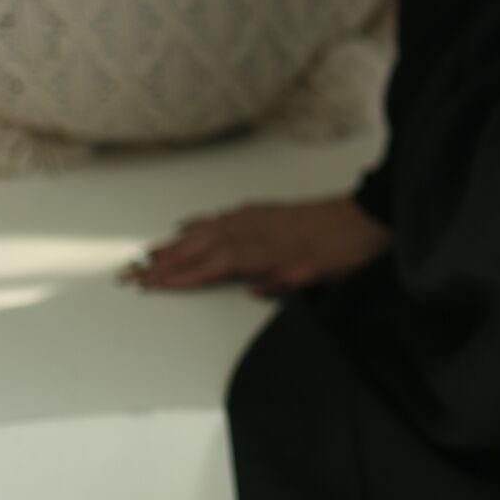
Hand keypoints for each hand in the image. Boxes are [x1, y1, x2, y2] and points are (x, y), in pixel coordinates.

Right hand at [117, 193, 392, 300]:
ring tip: (148, 253)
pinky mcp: (264, 211)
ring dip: (176, 242)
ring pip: (206, 230)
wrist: (366, 216)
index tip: (151, 284)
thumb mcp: (318, 274)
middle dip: (165, 260)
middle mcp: (254, 229)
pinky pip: (221, 216)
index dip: (181, 275)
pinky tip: (186, 225)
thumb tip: (252, 289)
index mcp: (264, 249)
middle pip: (200, 246)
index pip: (212, 264)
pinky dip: (199, 222)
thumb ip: (283, 281)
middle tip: (133, 272)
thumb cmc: (343, 249)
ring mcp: (257, 217)